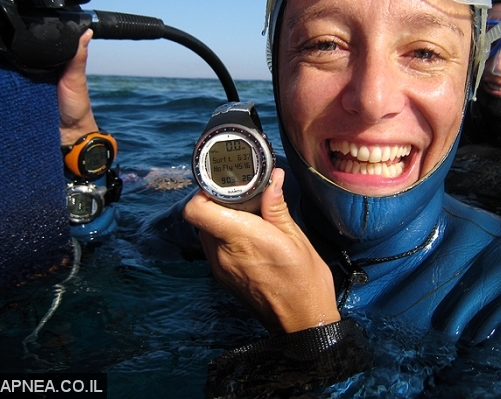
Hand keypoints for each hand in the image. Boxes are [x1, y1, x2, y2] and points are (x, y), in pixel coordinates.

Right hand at [0, 22, 97, 144]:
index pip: (24, 37)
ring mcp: (18, 77)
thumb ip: (78, 57)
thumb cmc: (77, 104)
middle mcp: (29, 64)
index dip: (10, 26)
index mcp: (45, 56)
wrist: (69, 133)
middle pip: (6, 45)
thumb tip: (86, 32)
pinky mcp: (11, 93)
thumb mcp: (76, 78)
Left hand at [183, 168, 340, 334]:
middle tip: (243, 194)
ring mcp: (219, 267)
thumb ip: (276, 206)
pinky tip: (247, 234)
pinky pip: (213, 246)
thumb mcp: (296, 237)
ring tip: (248, 214)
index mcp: (240, 238)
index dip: (205, 191)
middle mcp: (222, 253)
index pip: (197, 209)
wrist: (302, 321)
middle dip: (218, 201)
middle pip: (201, 216)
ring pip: (205, 230)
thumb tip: (274, 178)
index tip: (226, 183)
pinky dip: (224, 235)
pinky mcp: (222, 276)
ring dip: (220, 218)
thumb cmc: (304, 281)